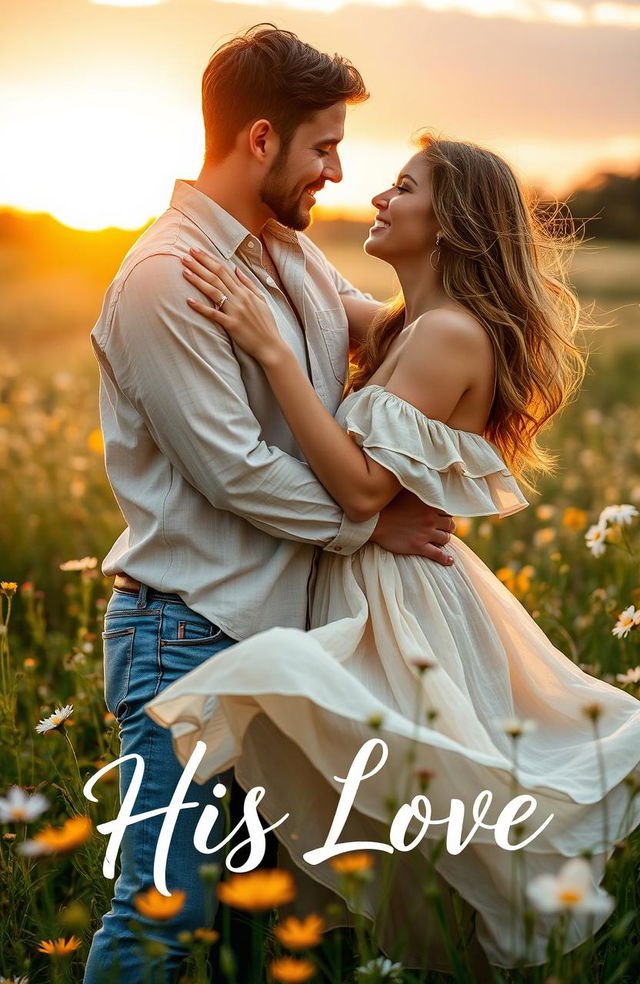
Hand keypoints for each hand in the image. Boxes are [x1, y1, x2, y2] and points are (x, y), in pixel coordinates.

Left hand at [182, 249, 284, 363]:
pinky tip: (189, 301)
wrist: (271, 345)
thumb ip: (248, 284)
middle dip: (200, 264)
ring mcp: (235, 311)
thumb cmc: (266, 324)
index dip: (209, 260)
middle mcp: (239, 298)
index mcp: (245, 291)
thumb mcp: (261, 299)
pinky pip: (214, 314)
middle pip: (217, 276)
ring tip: (184, 271)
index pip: (224, 270)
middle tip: (185, 255)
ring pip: (214, 291)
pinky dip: (201, 307)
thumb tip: (236, 269)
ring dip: (198, 280)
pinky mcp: (231, 325)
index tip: (196, 251)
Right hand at [371, 490, 455, 564]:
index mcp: (429, 505)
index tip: (441, 518)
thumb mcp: (406, 493)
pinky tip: (449, 561)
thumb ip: (420, 490)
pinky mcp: (419, 547)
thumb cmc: (388, 505)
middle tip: (441, 529)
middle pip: (450, 525)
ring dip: (444, 540)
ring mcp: (425, 534)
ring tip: (440, 541)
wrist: (374, 522)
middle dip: (447, 528)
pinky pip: (438, 554)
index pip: (448, 511)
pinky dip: (446, 559)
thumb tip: (427, 484)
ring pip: (446, 539)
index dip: (445, 515)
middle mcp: (430, 519)